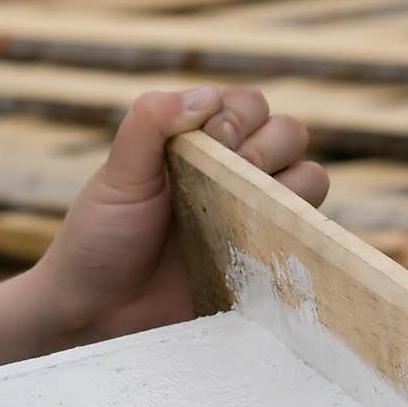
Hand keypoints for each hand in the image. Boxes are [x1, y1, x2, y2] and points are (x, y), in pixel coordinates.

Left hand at [34, 85, 328, 344]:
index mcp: (203, 143)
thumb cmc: (101, 237)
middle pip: (290, 134)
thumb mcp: (119, 174)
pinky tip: (256, 243)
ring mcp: (254, 217)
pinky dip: (295, 232)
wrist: (97, 310)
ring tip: (241, 211)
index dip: (239, 117)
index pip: (251, 106)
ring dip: (288, 186)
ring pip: (310, 179)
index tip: (209, 142)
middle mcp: (236, 173)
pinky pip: (307, 238)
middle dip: (267, 146)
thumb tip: (205, 96)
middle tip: (226, 176)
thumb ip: (150, 123)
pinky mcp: (265, 262)